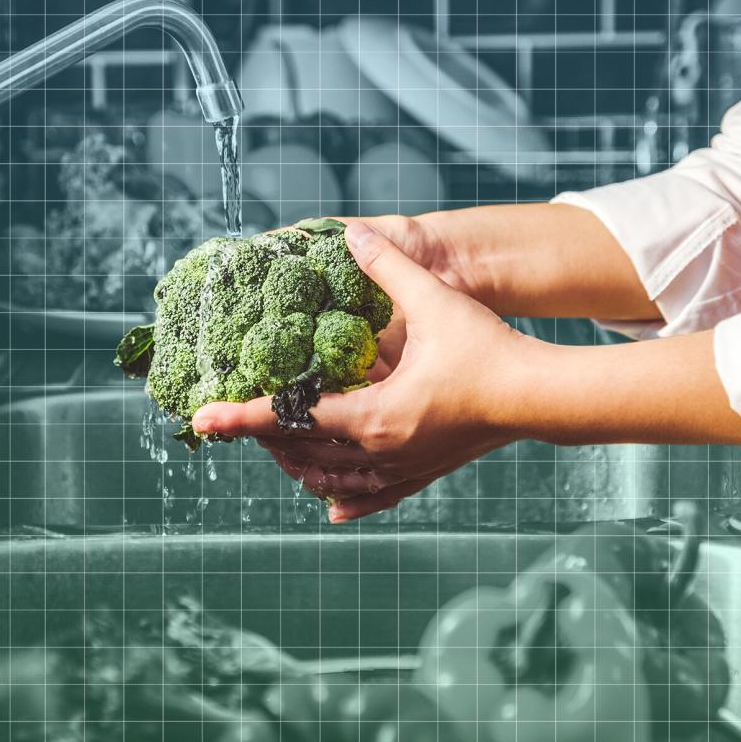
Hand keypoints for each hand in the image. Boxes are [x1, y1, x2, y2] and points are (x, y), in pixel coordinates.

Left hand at [192, 221, 540, 521]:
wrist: (539, 398)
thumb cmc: (488, 351)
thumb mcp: (433, 303)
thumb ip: (388, 268)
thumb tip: (351, 234)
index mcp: (374, 415)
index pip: (290, 417)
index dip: (240, 417)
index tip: (201, 421)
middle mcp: (380, 451)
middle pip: (302, 453)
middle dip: (264, 438)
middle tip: (236, 419)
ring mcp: (401, 469)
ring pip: (331, 481)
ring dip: (298, 466)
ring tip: (276, 450)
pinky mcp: (422, 474)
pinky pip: (373, 497)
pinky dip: (346, 500)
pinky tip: (332, 508)